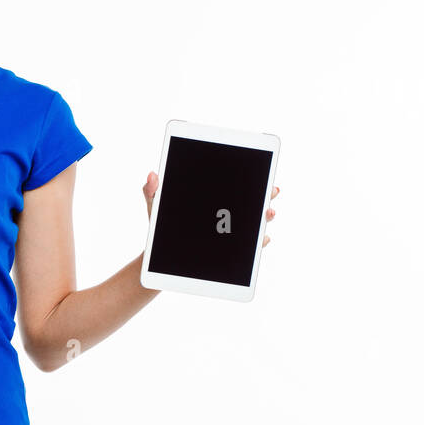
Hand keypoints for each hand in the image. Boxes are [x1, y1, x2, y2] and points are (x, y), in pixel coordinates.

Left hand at [143, 174, 278, 247]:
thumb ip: (152, 190)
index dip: (253, 175)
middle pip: (252, 201)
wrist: (159, 254)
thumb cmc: (160, 224)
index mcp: (213, 197)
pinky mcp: (229, 252)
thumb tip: (152, 175)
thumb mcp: (155, 204)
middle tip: (271, 191)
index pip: (237, 183)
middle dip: (266, 195)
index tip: (263, 170)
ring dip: (266, 217)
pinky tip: (263, 238)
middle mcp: (226, 214)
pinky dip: (259, 243)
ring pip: (255, 223)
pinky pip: (250, 248)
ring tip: (268, 213)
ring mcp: (230, 232)